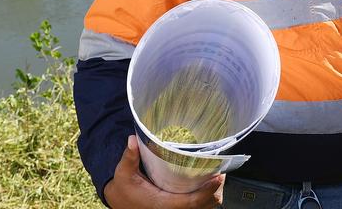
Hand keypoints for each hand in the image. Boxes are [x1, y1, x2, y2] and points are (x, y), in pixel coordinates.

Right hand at [104, 134, 223, 208]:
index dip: (207, 191)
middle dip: (215, 191)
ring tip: (218, 177)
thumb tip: (132, 139)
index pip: (190, 202)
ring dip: (212, 195)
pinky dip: (206, 199)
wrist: (120, 202)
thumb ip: (129, 157)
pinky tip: (209, 186)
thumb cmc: (124, 188)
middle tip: (221, 172)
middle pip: (202, 206)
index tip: (219, 177)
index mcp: (161, 204)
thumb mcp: (124, 173)